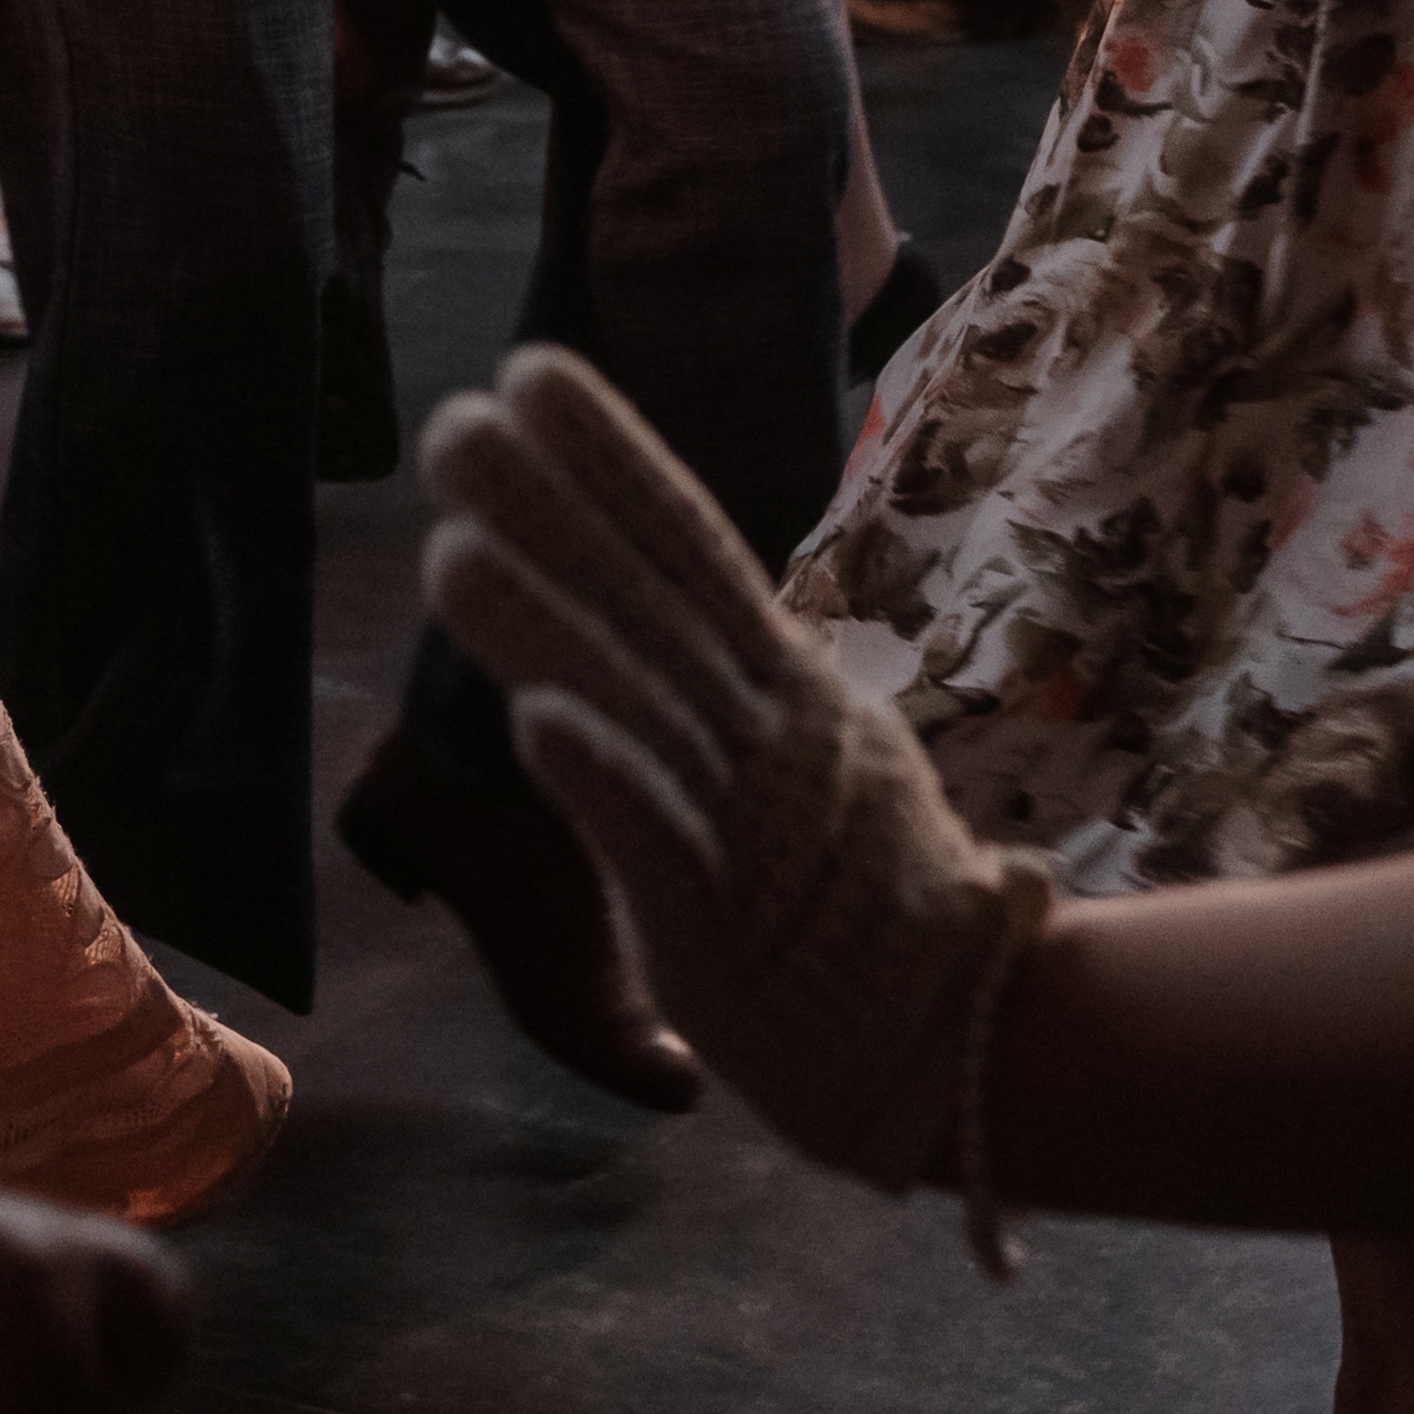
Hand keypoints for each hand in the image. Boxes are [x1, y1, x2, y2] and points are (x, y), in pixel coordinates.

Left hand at [410, 348, 1048, 1212]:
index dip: (612, 457)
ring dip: (542, 625)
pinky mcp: (719, 922)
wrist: (966, 1042)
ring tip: (446, 548)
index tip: (531, 370)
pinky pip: (655, 837)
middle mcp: (768, 734)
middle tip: (452, 420)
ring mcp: (748, 823)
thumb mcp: (821, 762)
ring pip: (634, 701)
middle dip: (549, 507)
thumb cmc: (878, 905)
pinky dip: (601, 775)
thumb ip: (748, 690)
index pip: (693, 546)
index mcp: (789, 690)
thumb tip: (694, 617)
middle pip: (648, 601)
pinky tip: (532, 718)